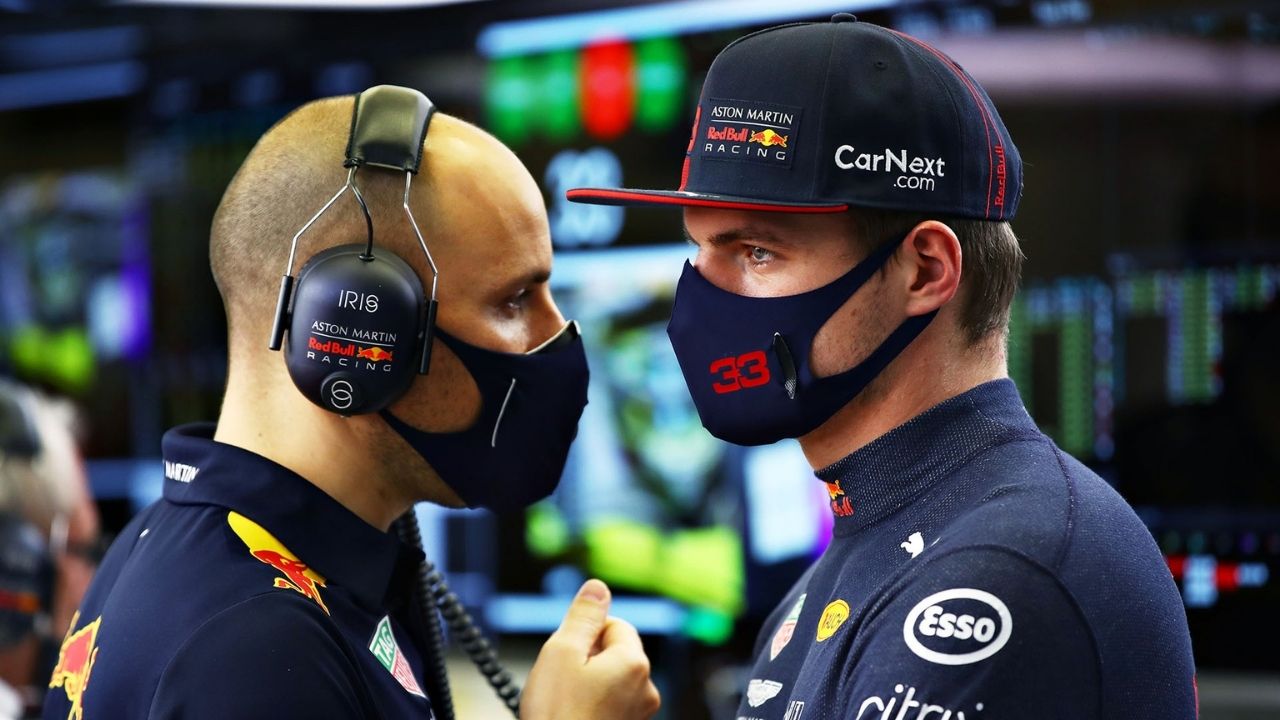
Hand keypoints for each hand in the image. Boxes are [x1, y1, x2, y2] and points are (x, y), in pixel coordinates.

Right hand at [521, 579, 660, 719]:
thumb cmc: (556, 715)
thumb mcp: (561, 652)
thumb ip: (583, 616)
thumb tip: (599, 587)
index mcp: (634, 662)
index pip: (614, 625)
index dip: (584, 636)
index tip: (566, 659)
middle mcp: (646, 688)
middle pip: (614, 652)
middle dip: (587, 659)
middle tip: (561, 682)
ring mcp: (639, 714)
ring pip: (610, 680)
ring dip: (587, 684)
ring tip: (564, 703)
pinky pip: (610, 705)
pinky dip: (591, 706)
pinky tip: (572, 717)